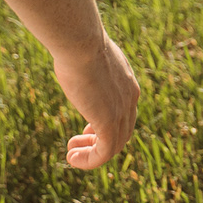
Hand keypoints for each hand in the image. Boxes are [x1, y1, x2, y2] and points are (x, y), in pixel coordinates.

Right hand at [49, 31, 140, 171]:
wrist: (80, 41)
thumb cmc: (77, 42)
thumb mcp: (87, 54)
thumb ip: (87, 63)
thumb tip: (73, 56)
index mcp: (127, 82)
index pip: (124, 112)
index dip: (106, 123)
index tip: (86, 128)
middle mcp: (130, 98)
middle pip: (122, 131)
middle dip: (99, 140)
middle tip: (76, 142)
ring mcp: (122, 111)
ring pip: (114, 145)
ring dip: (92, 153)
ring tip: (72, 153)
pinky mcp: (109, 122)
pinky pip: (104, 153)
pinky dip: (90, 160)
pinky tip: (72, 158)